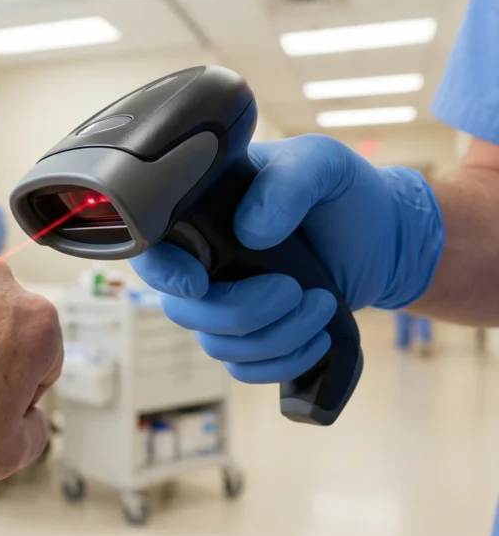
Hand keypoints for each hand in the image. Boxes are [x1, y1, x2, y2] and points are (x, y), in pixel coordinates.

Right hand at [130, 134, 443, 383]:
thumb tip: (251, 233)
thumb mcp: (321, 165)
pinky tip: (319, 339)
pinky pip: (245, 370)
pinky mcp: (253, 338)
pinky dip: (283, 363)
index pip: (151, 251)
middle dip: (244, 312)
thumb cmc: (343, 193)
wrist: (385, 237)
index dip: (163, 274)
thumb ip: (288, 183)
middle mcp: (203, 263)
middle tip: (295, 289)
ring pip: (219, 347)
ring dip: (277, 337)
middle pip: (185, 311)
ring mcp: (225, 305)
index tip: (199, 282)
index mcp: (201, 216)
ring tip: (323, 305)